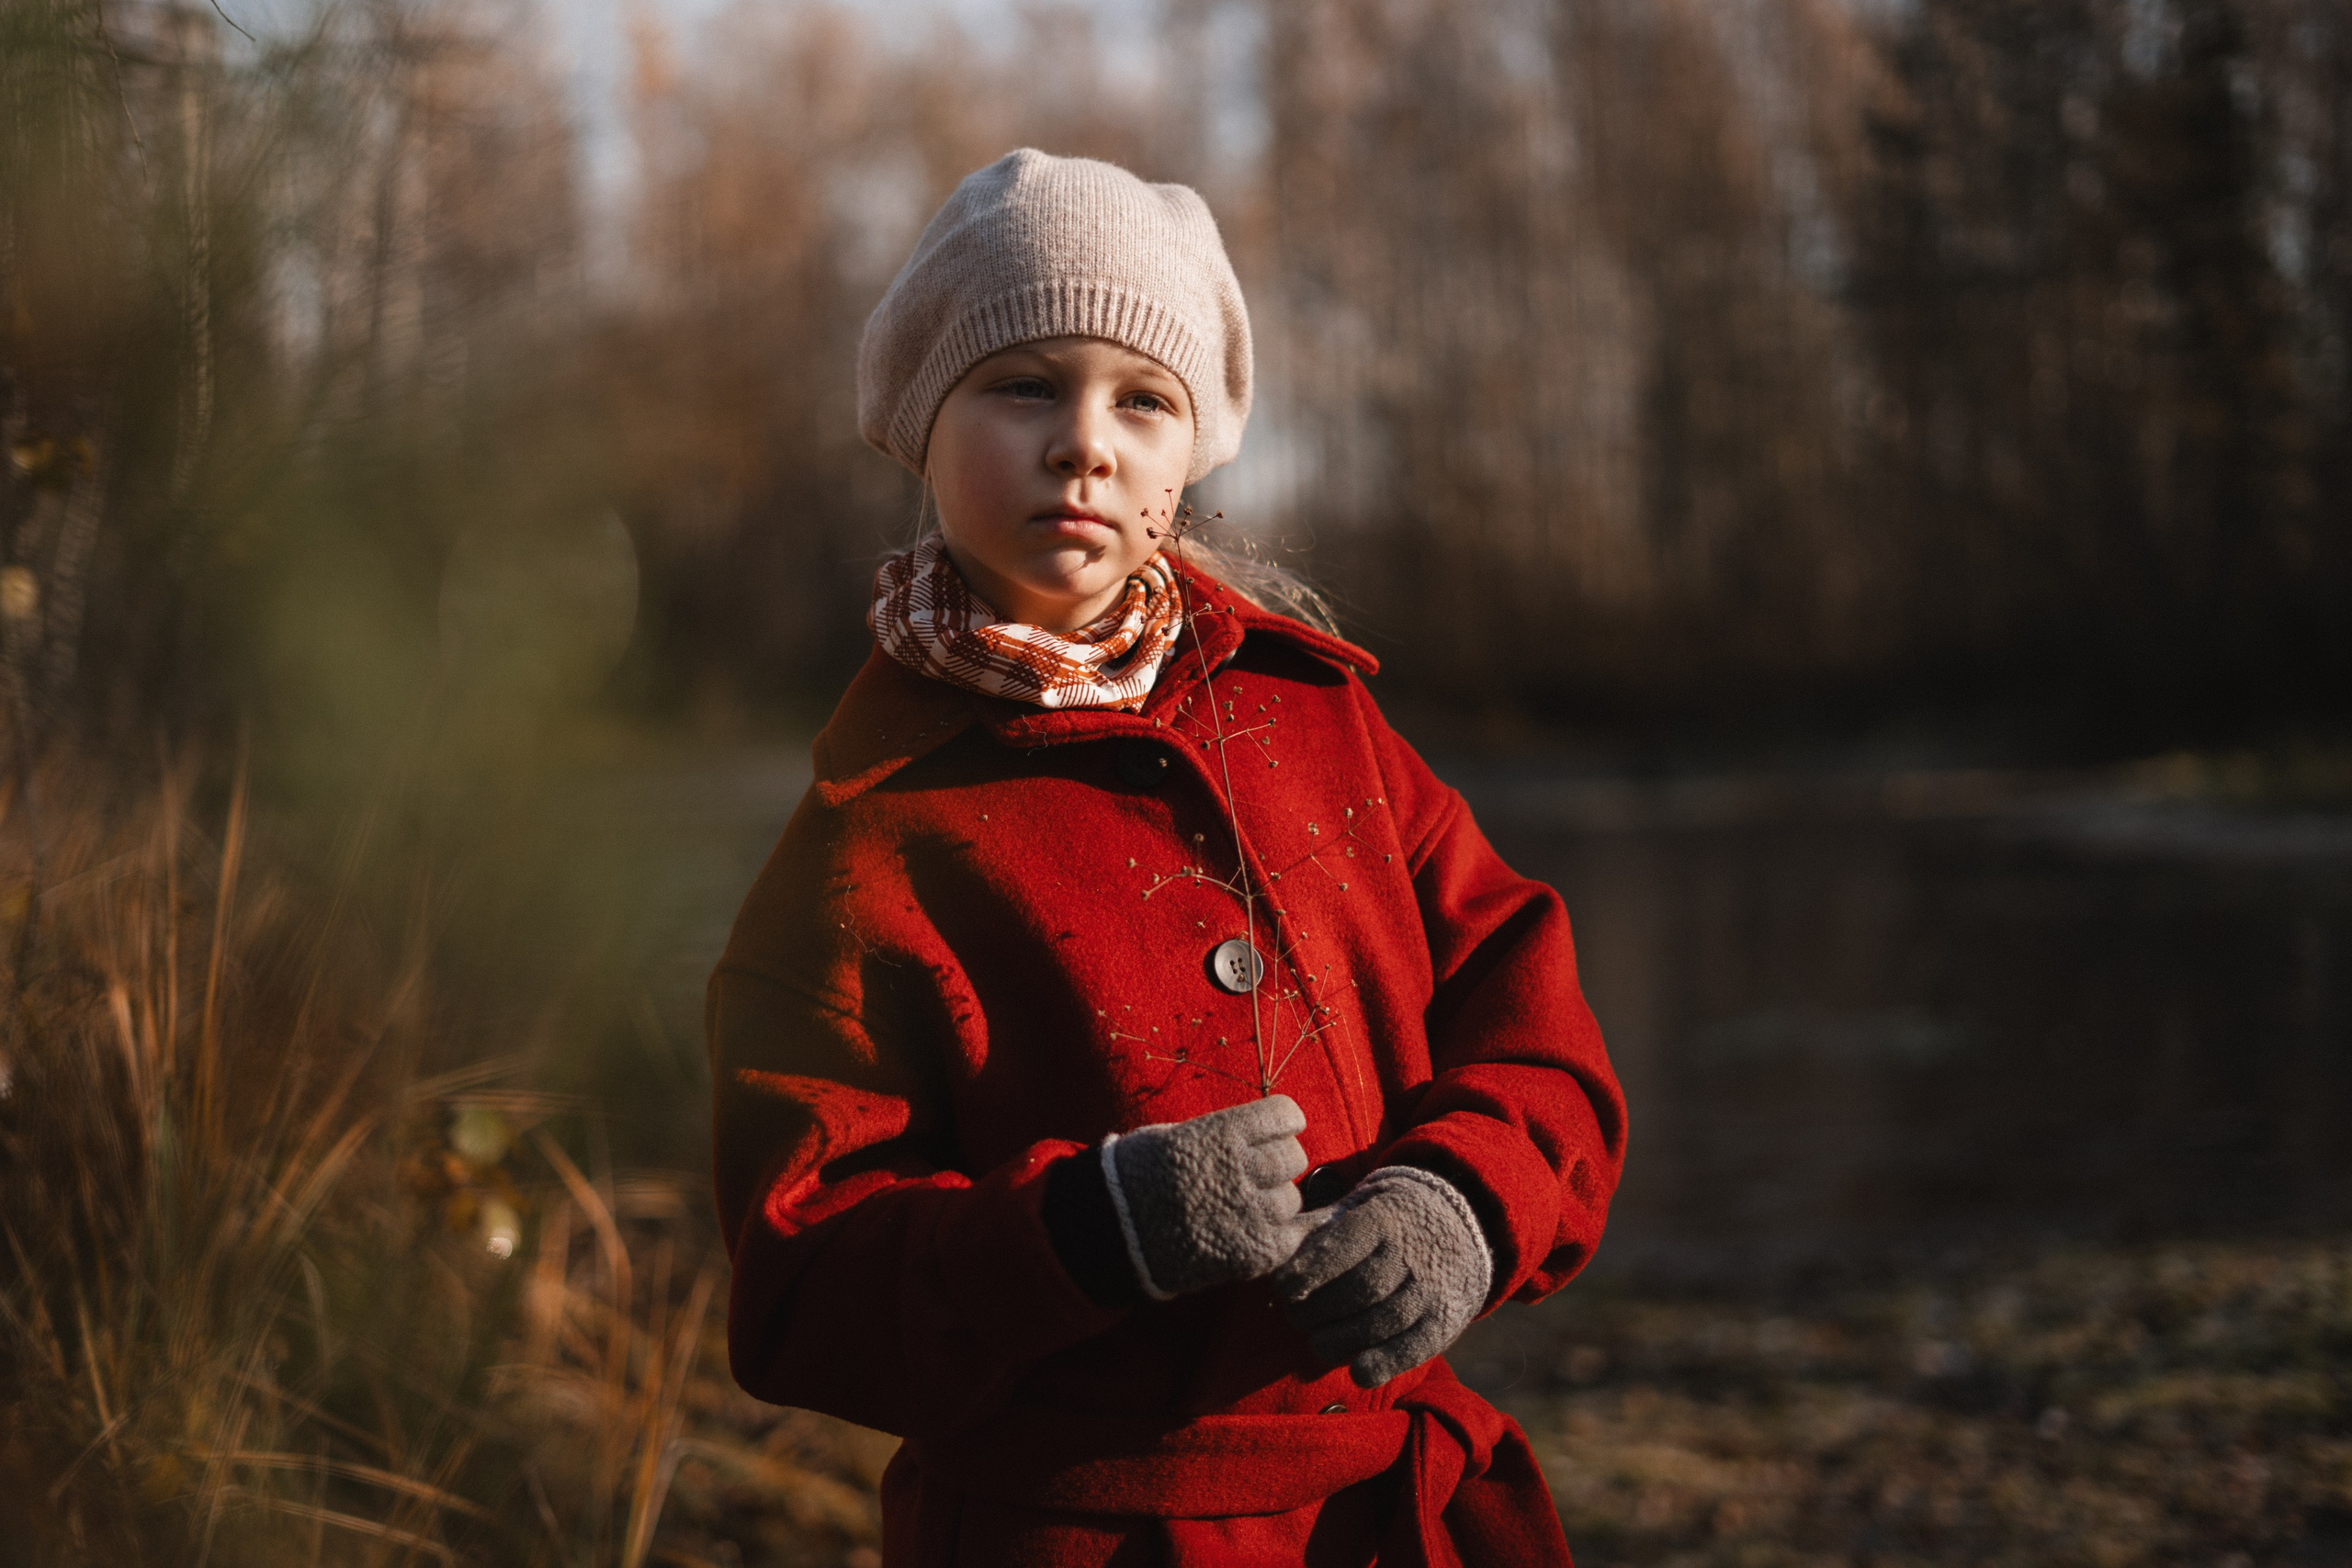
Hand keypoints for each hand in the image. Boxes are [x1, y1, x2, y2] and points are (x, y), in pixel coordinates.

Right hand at [1105, 1094, 1313, 1298]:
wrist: (1113, 1230)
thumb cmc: (1139, 1175)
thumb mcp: (1176, 1135)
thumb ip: (1223, 1135)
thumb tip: (1261, 1138)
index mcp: (1224, 1133)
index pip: (1285, 1116)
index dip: (1284, 1123)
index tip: (1279, 1130)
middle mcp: (1244, 1169)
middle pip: (1293, 1158)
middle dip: (1279, 1162)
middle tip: (1259, 1172)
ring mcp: (1252, 1213)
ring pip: (1291, 1199)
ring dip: (1274, 1201)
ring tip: (1246, 1207)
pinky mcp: (1256, 1252)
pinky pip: (1292, 1237)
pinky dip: (1282, 1233)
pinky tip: (1262, 1231)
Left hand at [1272, 1165, 1491, 1386]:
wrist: (1459, 1224)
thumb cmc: (1385, 1221)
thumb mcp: (1355, 1208)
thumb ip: (1315, 1227)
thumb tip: (1274, 1248)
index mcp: (1384, 1218)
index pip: (1342, 1246)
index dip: (1308, 1271)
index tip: (1283, 1287)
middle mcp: (1411, 1253)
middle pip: (1361, 1288)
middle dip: (1319, 1309)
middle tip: (1295, 1316)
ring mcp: (1431, 1288)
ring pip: (1385, 1320)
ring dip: (1342, 1339)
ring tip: (1318, 1342)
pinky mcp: (1444, 1321)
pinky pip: (1414, 1347)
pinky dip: (1385, 1364)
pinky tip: (1358, 1372)